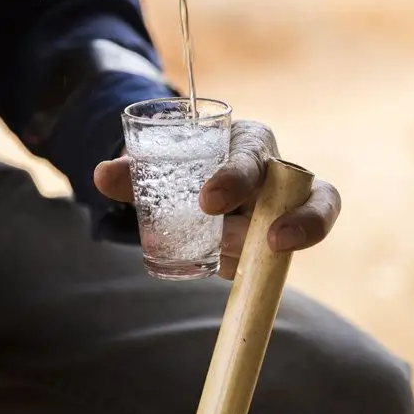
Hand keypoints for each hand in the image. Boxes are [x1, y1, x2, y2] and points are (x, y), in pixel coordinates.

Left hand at [93, 119, 341, 279]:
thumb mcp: (164, 163)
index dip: (236, 179)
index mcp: (248, 143)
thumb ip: (134, 171)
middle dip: (299, 219)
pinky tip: (225, 270)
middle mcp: (277, 176)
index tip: (207, 202)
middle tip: (269, 241)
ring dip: (271, 247)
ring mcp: (283, 213)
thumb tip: (102, 174)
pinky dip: (253, 269)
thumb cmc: (189, 164)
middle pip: (311, 194)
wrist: (201, 181)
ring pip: (302, 230)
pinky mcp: (275, 245)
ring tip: (235, 257)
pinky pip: (274, 261)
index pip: (252, 156)